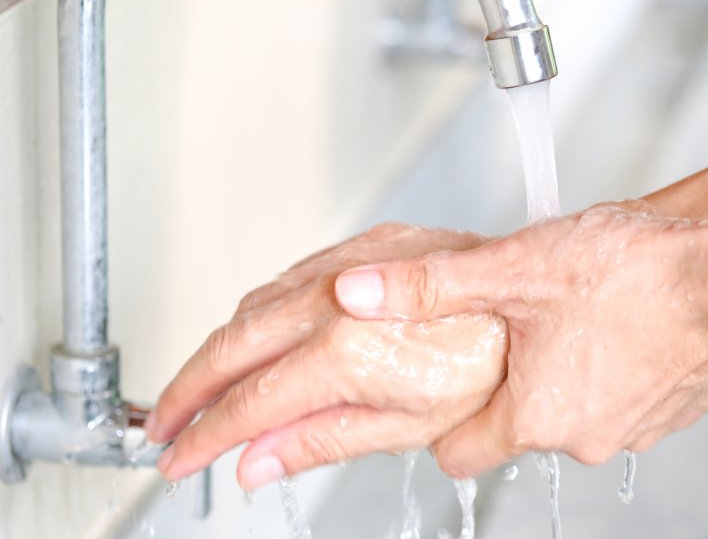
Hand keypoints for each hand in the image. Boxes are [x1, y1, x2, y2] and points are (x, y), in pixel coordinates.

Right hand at [146, 224, 508, 489]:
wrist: (544, 301)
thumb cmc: (497, 365)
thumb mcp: (413, 425)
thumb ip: (324, 439)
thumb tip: (257, 463)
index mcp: (348, 354)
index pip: (250, 402)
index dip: (205, 436)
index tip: (178, 458)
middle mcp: (339, 298)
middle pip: (233, 347)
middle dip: (187, 390)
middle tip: (163, 425)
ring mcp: (352, 264)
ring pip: (254, 306)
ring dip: (216, 348)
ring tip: (196, 386)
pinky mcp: (370, 243)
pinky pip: (290, 276)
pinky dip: (255, 310)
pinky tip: (251, 330)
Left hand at [335, 203, 707, 477]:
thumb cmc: (629, 273)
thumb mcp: (511, 268)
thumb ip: (427, 287)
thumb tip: (353, 294)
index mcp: (532, 417)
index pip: (457, 453)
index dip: (446, 414)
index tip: (452, 379)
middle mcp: (580, 440)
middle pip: (517, 424)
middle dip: (513, 377)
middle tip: (524, 321)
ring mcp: (630, 433)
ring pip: (571, 410)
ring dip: (565, 369)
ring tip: (577, 314)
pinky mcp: (667, 416)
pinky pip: (618, 400)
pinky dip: (611, 370)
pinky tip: (618, 325)